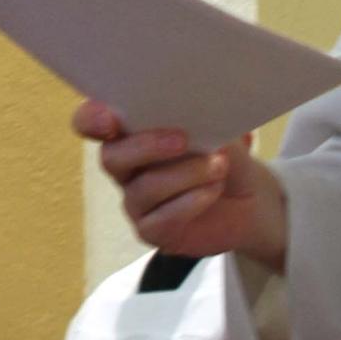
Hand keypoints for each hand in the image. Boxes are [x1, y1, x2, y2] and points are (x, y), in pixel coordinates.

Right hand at [72, 105, 286, 270]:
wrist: (250, 198)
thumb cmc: (225, 154)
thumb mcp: (216, 127)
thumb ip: (197, 116)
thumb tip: (193, 109)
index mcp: (131, 131)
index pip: (90, 122)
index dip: (91, 119)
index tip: (110, 119)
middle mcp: (126, 166)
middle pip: (112, 157)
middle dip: (147, 146)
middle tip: (183, 140)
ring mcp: (136, 201)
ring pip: (144, 188)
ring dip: (185, 174)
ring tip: (219, 166)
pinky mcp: (152, 231)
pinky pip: (161, 220)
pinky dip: (191, 202)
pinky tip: (213, 190)